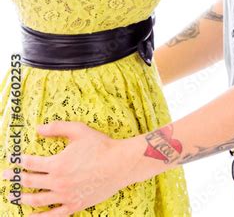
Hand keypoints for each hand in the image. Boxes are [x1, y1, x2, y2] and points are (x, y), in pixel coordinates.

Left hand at [1, 121, 149, 214]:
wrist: (119, 164)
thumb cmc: (100, 146)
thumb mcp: (79, 131)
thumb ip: (57, 128)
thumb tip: (37, 128)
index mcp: (58, 163)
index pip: (31, 163)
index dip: (19, 160)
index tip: (12, 159)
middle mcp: (58, 182)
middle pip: (30, 182)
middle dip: (15, 179)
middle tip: (5, 178)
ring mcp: (65, 196)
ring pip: (37, 200)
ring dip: (22, 198)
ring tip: (13, 196)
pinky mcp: (74, 205)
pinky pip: (53, 215)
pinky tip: (30, 216)